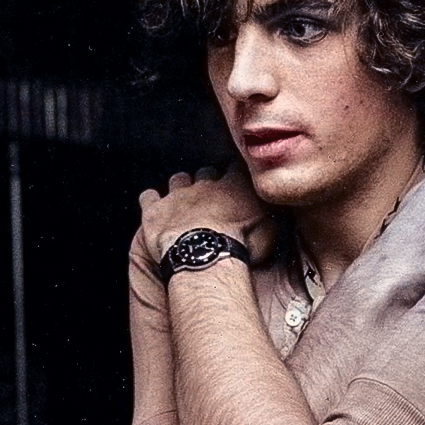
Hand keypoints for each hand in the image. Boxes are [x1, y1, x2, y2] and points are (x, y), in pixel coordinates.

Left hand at [134, 165, 275, 269]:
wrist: (205, 255)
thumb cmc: (240, 247)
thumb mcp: (271, 232)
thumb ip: (272, 216)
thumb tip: (275, 214)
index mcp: (234, 186)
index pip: (235, 170)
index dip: (235, 175)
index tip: (236, 181)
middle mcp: (205, 185)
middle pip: (205, 173)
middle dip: (207, 180)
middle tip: (210, 196)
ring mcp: (178, 196)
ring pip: (178, 181)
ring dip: (180, 187)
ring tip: (183, 199)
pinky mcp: (155, 210)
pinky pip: (149, 197)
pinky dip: (151, 199)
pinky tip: (153, 203)